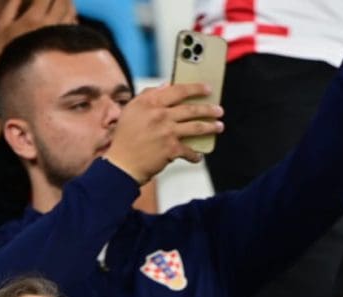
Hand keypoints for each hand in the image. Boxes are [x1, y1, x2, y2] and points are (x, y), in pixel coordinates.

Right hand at [0, 0, 77, 62]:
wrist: (18, 78)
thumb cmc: (6, 50)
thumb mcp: (2, 26)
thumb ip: (12, 5)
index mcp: (32, 20)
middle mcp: (49, 28)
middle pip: (61, 3)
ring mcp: (60, 38)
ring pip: (70, 14)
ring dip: (69, 4)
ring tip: (66, 1)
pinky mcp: (67, 48)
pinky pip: (74, 28)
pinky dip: (73, 18)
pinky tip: (69, 16)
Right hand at [105, 83, 223, 181]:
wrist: (122, 164)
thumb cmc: (126, 138)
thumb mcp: (132, 110)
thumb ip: (148, 95)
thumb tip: (165, 86)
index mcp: (149, 102)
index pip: (178, 90)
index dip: (195, 88)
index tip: (207, 88)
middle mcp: (159, 114)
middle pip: (191, 109)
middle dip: (209, 109)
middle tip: (218, 110)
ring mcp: (167, 131)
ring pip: (196, 127)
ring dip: (211, 127)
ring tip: (219, 126)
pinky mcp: (171, 149)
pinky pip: (190, 151)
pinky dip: (196, 155)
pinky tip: (198, 155)